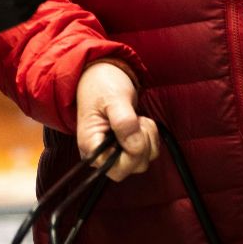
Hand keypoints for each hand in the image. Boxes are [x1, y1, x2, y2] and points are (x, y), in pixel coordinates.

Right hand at [76, 62, 157, 181]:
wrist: (102, 75)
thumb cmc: (102, 85)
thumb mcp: (113, 98)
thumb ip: (124, 121)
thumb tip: (134, 144)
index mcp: (91, 145)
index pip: (114, 168)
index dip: (131, 155)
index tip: (134, 129)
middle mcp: (101, 154)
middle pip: (130, 168)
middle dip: (142, 145)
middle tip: (137, 121)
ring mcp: (114, 152)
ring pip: (142, 162)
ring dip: (148, 139)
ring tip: (137, 118)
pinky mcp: (126, 148)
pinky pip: (148, 153)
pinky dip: (151, 138)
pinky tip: (140, 122)